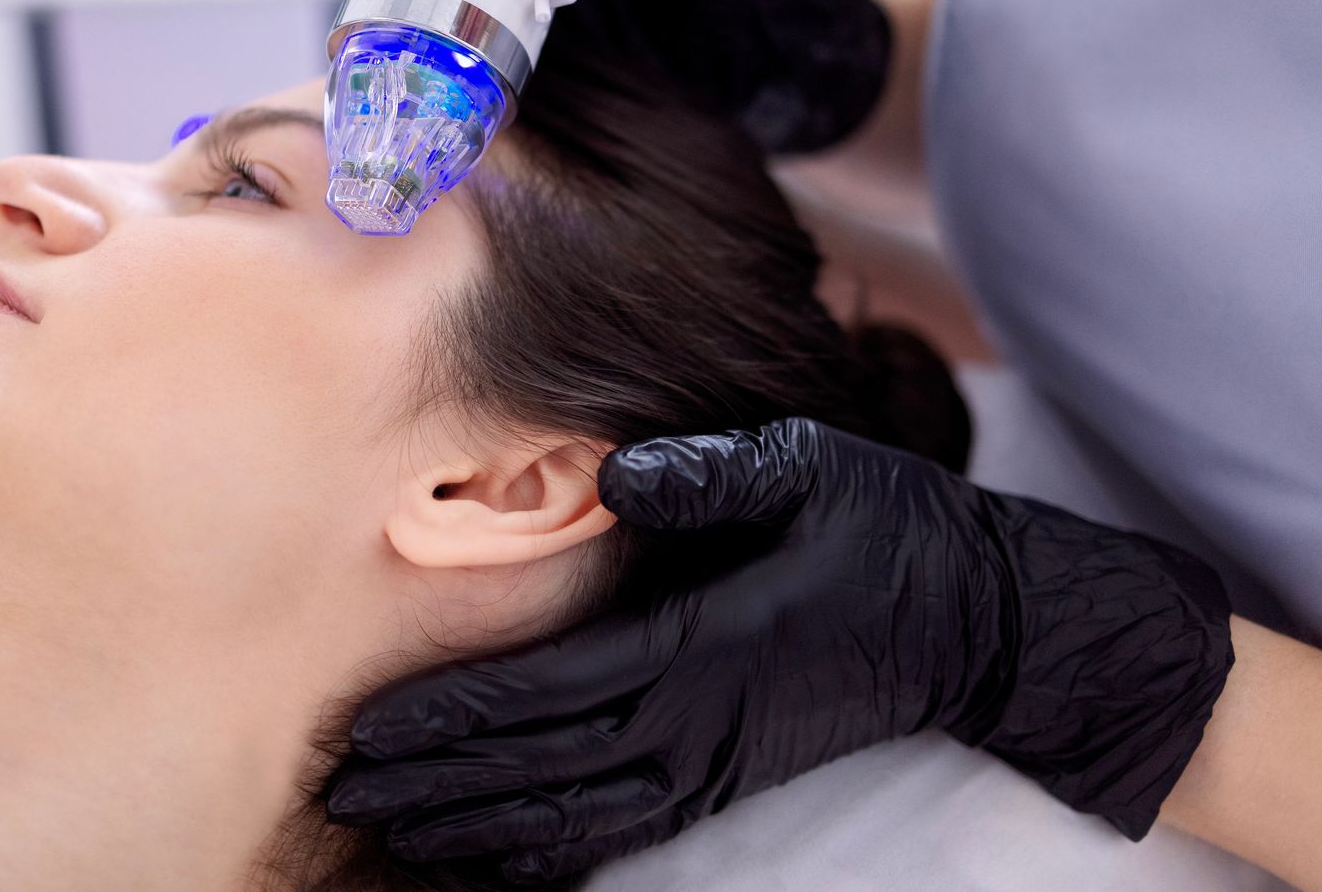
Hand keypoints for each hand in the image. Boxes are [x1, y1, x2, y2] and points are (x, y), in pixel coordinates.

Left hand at [327, 419, 1234, 885]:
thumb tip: (620, 474)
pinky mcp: (729, 780)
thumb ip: (716, 473)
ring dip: (473, 824)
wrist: (983, 626)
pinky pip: (622, 832)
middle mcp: (696, 718)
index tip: (371, 730)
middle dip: (433, 782)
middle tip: (337, 790)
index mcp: (703, 641)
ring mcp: (712, 762)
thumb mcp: (815, 469)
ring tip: (389, 828)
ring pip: (571, 814)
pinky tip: (494, 853)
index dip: (454, 714)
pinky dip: (548, 849)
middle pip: (538, 766)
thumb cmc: (891, 532)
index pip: (551, 690)